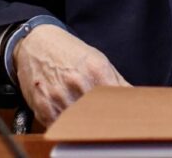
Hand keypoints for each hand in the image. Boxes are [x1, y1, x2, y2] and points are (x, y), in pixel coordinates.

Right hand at [13, 24, 129, 125]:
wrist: (37, 44)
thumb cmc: (69, 52)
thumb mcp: (98, 60)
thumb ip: (117, 81)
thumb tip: (134, 98)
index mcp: (96, 69)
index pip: (116, 99)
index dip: (121, 109)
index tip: (123, 113)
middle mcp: (77, 83)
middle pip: (99, 113)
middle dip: (104, 117)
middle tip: (104, 115)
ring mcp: (59, 96)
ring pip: (79, 123)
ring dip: (85, 123)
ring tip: (85, 113)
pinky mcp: (43, 107)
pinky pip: (60, 127)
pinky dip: (67, 126)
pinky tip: (68, 115)